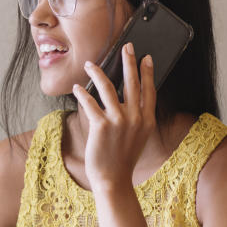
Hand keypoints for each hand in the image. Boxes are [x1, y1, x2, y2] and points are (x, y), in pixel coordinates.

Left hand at [71, 42, 156, 191]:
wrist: (113, 179)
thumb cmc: (123, 158)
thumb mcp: (138, 137)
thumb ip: (137, 118)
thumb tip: (128, 99)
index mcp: (147, 120)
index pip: (149, 90)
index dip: (148, 72)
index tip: (146, 57)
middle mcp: (136, 118)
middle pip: (132, 83)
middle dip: (128, 62)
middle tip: (126, 47)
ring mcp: (119, 121)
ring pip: (108, 88)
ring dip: (97, 72)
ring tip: (89, 64)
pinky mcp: (101, 125)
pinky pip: (90, 103)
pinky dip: (82, 93)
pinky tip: (77, 88)